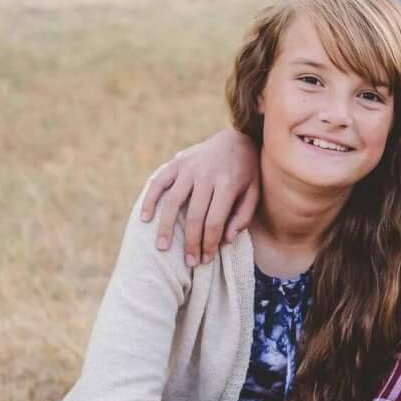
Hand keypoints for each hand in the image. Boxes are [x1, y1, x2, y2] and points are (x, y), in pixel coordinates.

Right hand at [140, 131, 260, 267]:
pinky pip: (158, 182)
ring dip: (166, 227)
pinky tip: (145, 219)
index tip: (204, 259)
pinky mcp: (176, 162)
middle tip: (188, 262)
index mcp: (227, 184)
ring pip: (172, 202)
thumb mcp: (254, 191)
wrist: (236, 138)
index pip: (214, 221)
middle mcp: (206, 175)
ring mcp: (189, 167)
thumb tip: (226, 240)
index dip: (208, 243)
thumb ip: (243, 216)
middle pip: (194, 216)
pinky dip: (149, 200)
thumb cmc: (247, 171)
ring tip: (162, 248)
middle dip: (190, 242)